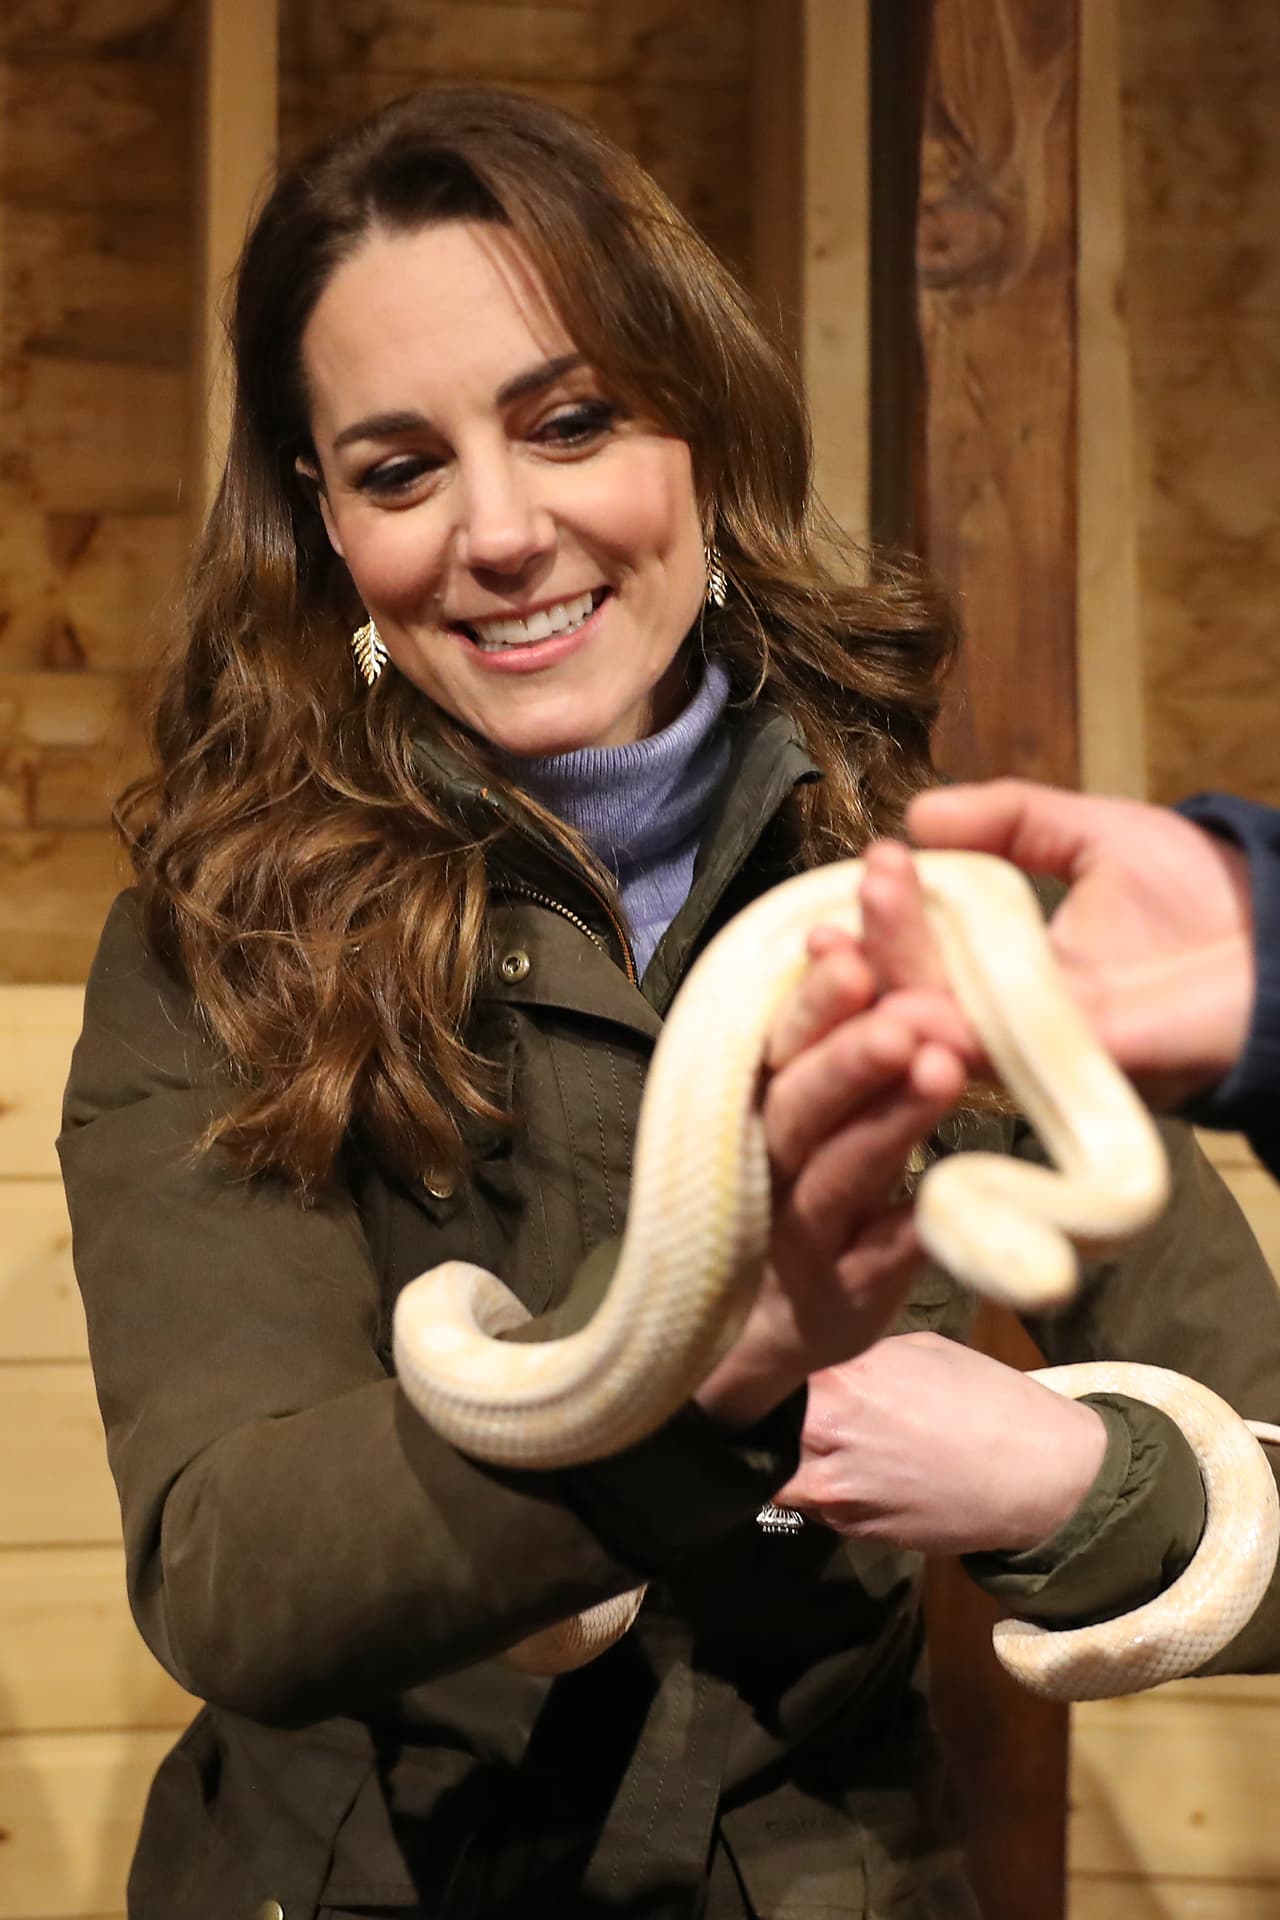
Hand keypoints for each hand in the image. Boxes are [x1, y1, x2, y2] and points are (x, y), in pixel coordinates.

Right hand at [695, 926, 968, 1429]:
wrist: (769, 1326)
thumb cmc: (807, 1186)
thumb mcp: (809, 1106)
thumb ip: (827, 1033)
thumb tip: (845, 932)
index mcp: (763, 1103)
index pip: (780, 1042)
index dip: (811, 999)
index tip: (847, 948)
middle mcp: (771, 1165)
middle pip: (797, 1105)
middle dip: (848, 1056)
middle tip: (905, 1015)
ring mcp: (803, 1236)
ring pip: (837, 1175)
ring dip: (886, 1122)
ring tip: (944, 1069)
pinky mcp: (844, 1297)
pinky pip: (882, 1260)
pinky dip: (915, 1228)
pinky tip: (960, 1192)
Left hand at [775, 1331, 1107, 1554]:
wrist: (1039, 1474)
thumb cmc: (985, 1399)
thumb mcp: (917, 1350)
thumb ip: (855, 1357)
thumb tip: (820, 1365)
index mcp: (837, 1378)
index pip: (763, 1378)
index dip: (759, 1376)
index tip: (759, 1373)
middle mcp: (824, 1434)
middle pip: (762, 1431)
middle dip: (767, 1421)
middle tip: (779, 1410)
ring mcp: (835, 1490)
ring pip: (779, 1476)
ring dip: (791, 1461)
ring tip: (818, 1445)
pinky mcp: (854, 1529)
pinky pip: (817, 1505)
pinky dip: (825, 1489)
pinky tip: (858, 1473)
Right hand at [865, 783, 1253, 1107]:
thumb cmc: (1203, 897)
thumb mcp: (1089, 834)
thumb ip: (1008, 819)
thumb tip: (920, 812)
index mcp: (1005, 973)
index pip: (919, 954)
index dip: (882, 918)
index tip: (870, 864)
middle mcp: (1013, 1020)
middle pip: (913, 995)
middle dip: (879, 939)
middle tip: (874, 874)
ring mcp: (1046, 1048)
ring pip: (941, 1026)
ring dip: (898, 970)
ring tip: (878, 900)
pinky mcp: (1088, 1064)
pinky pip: (1003, 1058)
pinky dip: (953, 1029)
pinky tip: (916, 993)